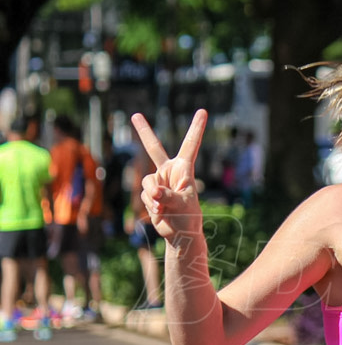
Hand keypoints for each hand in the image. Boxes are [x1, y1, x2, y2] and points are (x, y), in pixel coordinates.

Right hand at [130, 110, 207, 243]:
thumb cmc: (189, 218)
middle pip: (154, 148)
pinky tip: (160, 212)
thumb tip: (152, 191)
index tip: (203, 111)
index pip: (190, 145)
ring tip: (165, 208)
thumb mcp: (182, 206)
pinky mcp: (150, 192)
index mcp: (184, 169)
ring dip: (153, 197)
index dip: (196, 128)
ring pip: (146, 181)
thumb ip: (167, 196)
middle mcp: (170, 171)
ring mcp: (158, 181)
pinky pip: (144, 194)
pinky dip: (150, 204)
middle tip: (135, 114)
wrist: (179, 233)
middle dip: (143, 131)